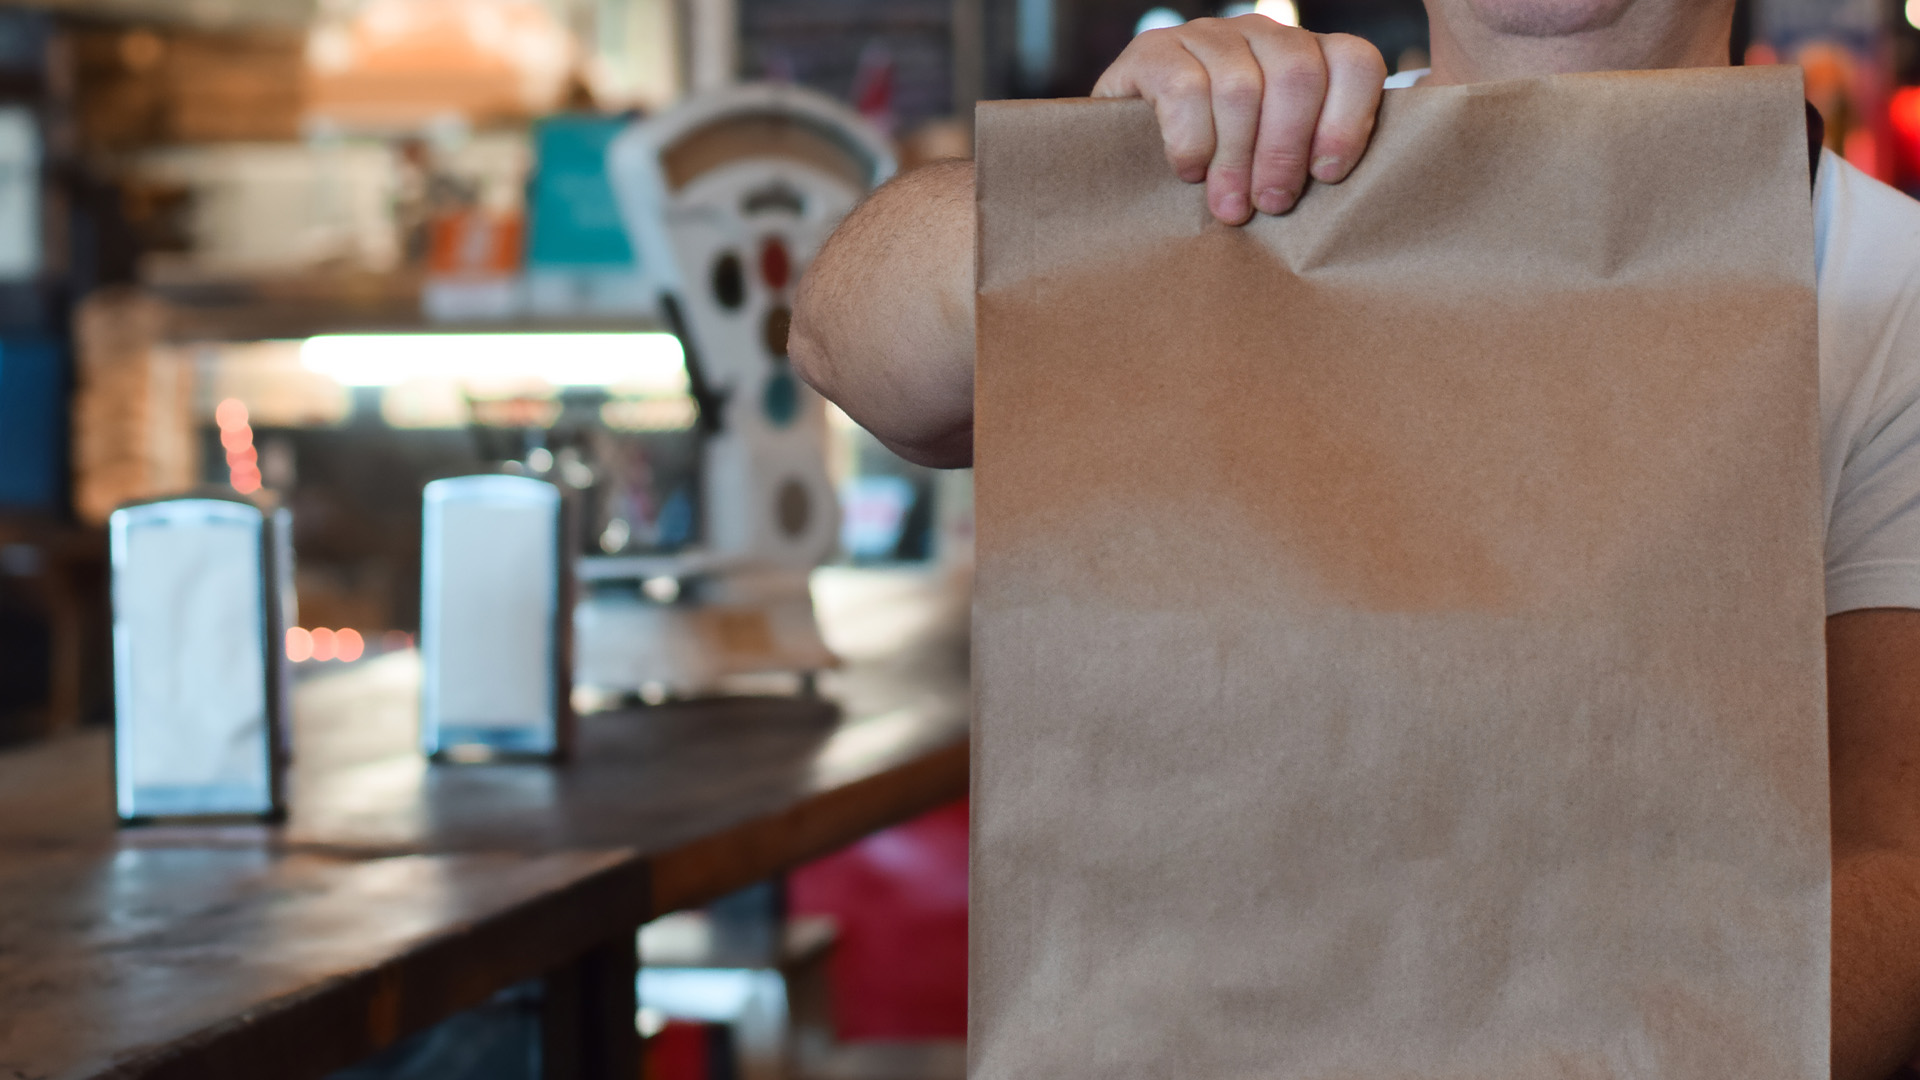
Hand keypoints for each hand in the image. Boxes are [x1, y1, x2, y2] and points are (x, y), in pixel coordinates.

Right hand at [1093, 15, 1387, 224]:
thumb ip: (1307, 167)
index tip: (1327, 177)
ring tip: (1229, 207)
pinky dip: (1191, 141)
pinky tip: (1187, 171)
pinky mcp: (1154, 50)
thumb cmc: (1217, 175)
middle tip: (1273, 205)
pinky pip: (1184, 90)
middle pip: (1297, 74)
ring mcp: (1207, 36)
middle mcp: (1260, 33)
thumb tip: (1332, 193)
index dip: (1347, 120)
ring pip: (1240, 87)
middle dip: (1286, 150)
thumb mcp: (1270, 169)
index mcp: (1305, 56)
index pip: (1353, 62)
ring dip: (1236, 159)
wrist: (1124, 162)